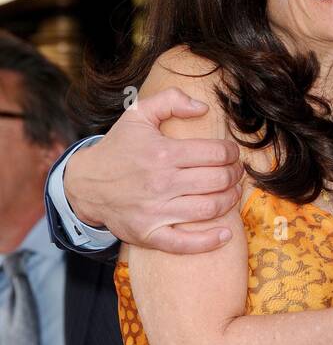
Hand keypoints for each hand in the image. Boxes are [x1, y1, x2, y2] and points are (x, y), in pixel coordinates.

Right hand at [64, 88, 243, 252]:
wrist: (85, 184)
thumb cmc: (117, 148)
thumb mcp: (137, 114)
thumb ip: (170, 100)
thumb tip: (203, 107)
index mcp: (163, 153)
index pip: (216, 153)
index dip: (231, 152)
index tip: (231, 153)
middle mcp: (161, 183)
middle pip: (218, 180)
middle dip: (234, 175)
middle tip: (235, 172)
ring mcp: (155, 211)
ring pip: (209, 208)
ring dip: (229, 201)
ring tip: (232, 193)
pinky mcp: (149, 234)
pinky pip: (185, 244)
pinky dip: (209, 241)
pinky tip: (225, 233)